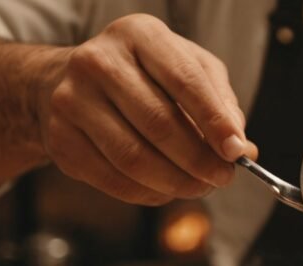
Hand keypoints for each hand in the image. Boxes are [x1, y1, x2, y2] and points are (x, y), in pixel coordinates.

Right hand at [36, 14, 257, 204]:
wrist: (72, 82)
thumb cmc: (143, 75)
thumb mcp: (188, 67)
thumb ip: (220, 102)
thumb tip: (242, 148)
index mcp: (139, 34)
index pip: (184, 80)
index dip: (214, 121)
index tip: (236, 151)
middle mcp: (99, 61)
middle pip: (158, 123)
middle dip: (198, 160)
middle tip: (222, 177)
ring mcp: (72, 100)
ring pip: (133, 157)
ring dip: (175, 183)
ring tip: (199, 187)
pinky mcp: (60, 139)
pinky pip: (113, 179)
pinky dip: (148, 193)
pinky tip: (166, 190)